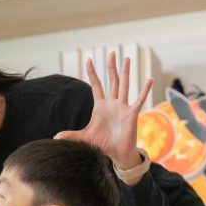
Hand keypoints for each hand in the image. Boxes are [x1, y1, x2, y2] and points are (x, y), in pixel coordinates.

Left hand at [55, 51, 153, 170]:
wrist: (117, 154)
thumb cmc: (103, 144)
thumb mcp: (85, 138)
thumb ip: (71, 136)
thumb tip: (55, 138)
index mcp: (101, 106)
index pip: (96, 85)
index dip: (92, 73)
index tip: (89, 59)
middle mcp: (113, 103)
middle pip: (112, 80)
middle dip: (111, 67)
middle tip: (112, 52)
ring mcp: (123, 107)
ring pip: (124, 85)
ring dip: (125, 72)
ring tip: (127, 58)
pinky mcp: (131, 114)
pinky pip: (139, 100)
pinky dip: (145, 90)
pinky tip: (150, 79)